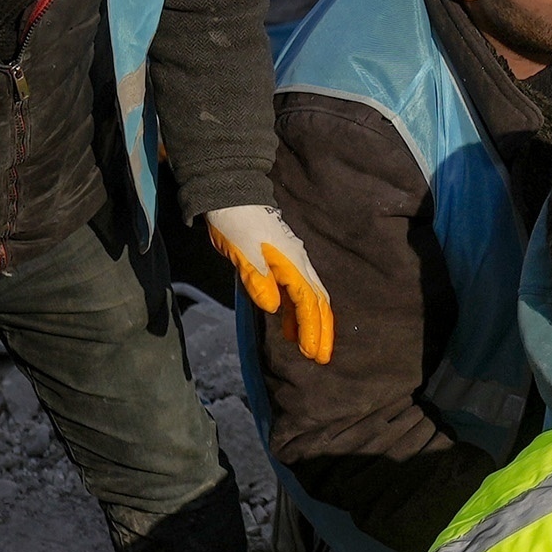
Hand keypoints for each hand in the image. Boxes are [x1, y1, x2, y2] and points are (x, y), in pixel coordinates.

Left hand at [210, 204, 335, 364]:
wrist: (230, 194)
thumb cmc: (235, 222)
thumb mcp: (242, 251)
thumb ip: (257, 280)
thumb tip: (274, 308)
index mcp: (290, 263)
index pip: (307, 301)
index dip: (310, 328)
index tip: (310, 352)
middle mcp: (298, 264)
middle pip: (318, 302)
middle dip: (321, 331)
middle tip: (321, 358)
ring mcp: (292, 262)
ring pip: (310, 297)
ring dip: (310, 323)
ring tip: (307, 348)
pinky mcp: (282, 262)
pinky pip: (297, 291)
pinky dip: (297, 312)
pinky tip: (289, 325)